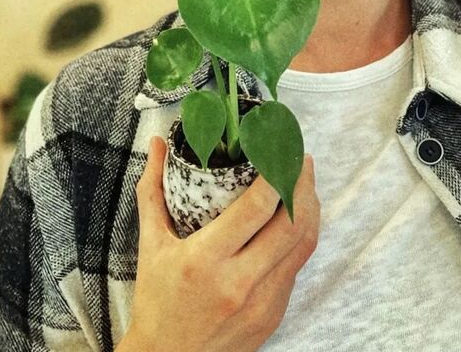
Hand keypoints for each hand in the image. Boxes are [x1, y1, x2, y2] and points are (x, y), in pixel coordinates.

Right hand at [122, 135, 320, 351]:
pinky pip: (295, 268)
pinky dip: (300, 240)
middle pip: (291, 224)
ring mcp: (262, 302)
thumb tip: (155, 144)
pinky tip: (295, 221)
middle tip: (302, 161)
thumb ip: (153, 191)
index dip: (277, 176)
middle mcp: (239, 282)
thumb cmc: (157, 302)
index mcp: (205, 260)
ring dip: (310, 210)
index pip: (257, 209)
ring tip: (304, 185)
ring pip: (303, 246)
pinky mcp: (274, 315)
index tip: (282, 151)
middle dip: (303, 186)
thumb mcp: (151, 245)